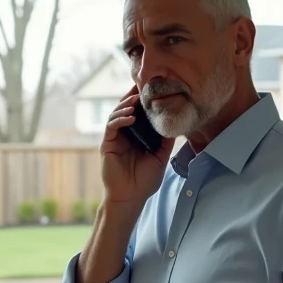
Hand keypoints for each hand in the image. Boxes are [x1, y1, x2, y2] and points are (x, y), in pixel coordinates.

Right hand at [100, 87, 176, 206]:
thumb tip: (174, 124)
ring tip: (137, 100)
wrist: (131, 197)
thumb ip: (165, 141)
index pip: (138, 113)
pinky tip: (131, 117)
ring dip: (126, 105)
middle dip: (132, 96)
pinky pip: (111, 126)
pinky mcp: (107, 144)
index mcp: (136, 136)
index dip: (142, 101)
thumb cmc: (145, 181)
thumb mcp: (161, 157)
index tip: (152, 89)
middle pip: (125, 109)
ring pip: (116, 114)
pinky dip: (120, 119)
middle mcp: (124, 135)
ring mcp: (115, 139)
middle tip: (141, 85)